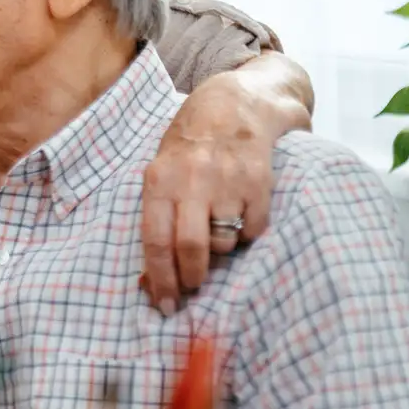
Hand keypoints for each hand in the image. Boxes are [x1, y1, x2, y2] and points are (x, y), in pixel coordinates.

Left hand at [141, 60, 308, 309]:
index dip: (160, 279)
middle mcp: (193, 180)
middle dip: (192, 277)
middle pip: (192, 248)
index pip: (155, 240)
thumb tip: (148, 280)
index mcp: (160, 179)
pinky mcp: (260, 183)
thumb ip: (156, 218)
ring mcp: (229, 181)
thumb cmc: (189, 145)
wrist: (235, 103)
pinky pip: (252, 231)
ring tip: (217, 229)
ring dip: (220, 249)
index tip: (165, 305)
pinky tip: (239, 213)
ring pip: (224, 243)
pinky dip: (246, 233)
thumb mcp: (161, 171)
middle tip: (193, 286)